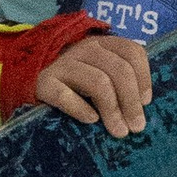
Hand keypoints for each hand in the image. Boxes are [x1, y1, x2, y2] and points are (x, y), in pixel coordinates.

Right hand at [36, 31, 151, 134]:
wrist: (29, 82)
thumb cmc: (75, 84)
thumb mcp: (100, 74)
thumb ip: (119, 82)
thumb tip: (142, 109)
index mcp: (103, 44)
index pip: (132, 52)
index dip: (144, 78)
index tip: (146, 102)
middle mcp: (85, 49)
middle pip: (119, 70)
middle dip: (132, 101)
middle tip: (136, 126)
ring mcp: (63, 64)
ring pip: (98, 82)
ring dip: (113, 110)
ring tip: (119, 131)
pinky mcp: (44, 82)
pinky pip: (65, 95)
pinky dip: (81, 109)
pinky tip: (91, 120)